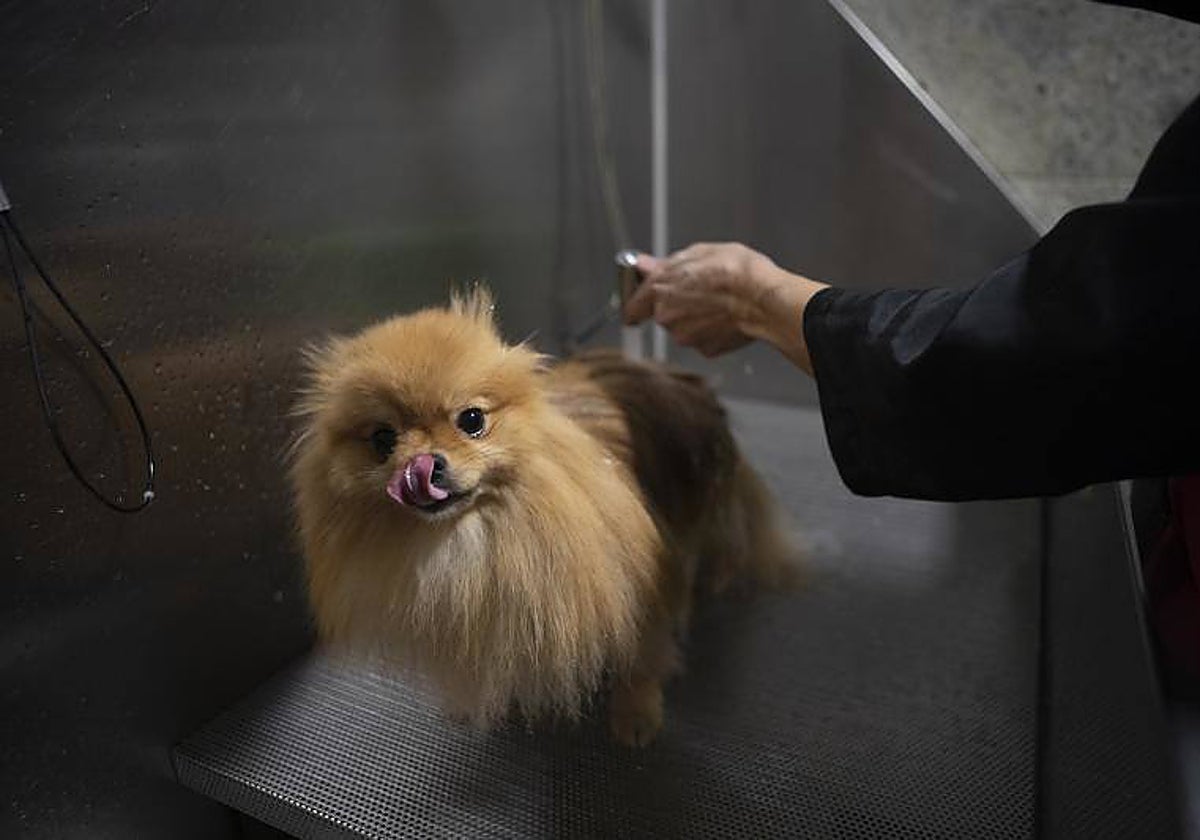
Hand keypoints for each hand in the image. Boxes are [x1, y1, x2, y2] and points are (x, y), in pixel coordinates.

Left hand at [623, 242, 826, 373]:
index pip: (633, 304)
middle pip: (663, 313)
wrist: (764, 300)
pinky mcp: (705, 350)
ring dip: (695, 318)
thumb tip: (644, 265)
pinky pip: (704, 339)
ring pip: (684, 327)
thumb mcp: (699, 253)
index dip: (638, 302)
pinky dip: (712, 330)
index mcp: (660, 289)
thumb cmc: (736, 272)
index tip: (640, 302)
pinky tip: (727, 316)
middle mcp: (667, 317)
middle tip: (700, 291)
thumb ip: (665, 263)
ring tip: (718, 301)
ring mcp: (686, 336)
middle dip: (678, 304)